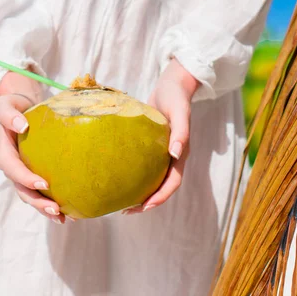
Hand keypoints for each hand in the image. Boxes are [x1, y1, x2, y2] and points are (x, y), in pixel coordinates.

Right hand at [0, 72, 66, 223]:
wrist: (21, 109)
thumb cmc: (15, 105)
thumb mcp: (6, 104)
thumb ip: (8, 113)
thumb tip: (22, 125)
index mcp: (4, 153)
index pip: (12, 169)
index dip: (25, 178)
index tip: (42, 184)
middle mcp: (12, 168)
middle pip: (22, 190)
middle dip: (37, 202)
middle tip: (56, 210)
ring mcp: (23, 174)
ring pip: (32, 196)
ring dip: (45, 209)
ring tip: (63, 218)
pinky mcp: (34, 176)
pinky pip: (42, 194)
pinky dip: (53, 204)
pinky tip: (70, 214)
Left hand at [124, 58, 198, 213]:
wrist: (173, 84)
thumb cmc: (177, 97)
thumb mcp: (180, 112)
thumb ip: (181, 133)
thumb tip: (176, 154)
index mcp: (180, 155)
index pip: (172, 183)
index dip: (160, 198)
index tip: (144, 207)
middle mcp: (171, 157)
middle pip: (161, 187)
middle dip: (146, 202)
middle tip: (126, 210)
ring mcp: (161, 153)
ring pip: (151, 179)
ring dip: (139, 192)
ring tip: (119, 200)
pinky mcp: (151, 146)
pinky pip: (143, 166)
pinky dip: (132, 174)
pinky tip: (115, 174)